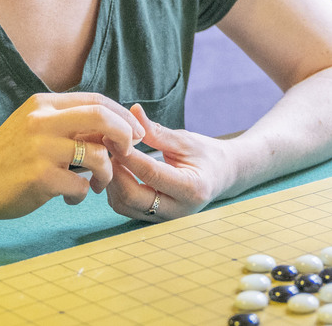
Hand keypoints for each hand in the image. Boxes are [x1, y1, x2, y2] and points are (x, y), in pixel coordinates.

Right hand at [0, 93, 143, 220]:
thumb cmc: (7, 158)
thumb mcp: (34, 128)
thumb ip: (68, 125)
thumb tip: (114, 130)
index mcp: (43, 105)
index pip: (96, 100)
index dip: (123, 116)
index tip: (135, 133)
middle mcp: (42, 121)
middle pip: (102, 118)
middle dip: (125, 136)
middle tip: (128, 153)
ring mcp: (40, 150)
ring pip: (97, 156)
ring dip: (105, 174)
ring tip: (95, 185)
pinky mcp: (39, 178)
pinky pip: (80, 187)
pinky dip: (82, 196)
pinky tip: (71, 199)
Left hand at [106, 103, 236, 222]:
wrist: (222, 176)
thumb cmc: (206, 155)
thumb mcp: (185, 140)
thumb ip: (156, 131)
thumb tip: (133, 111)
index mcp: (191, 188)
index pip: (150, 172)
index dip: (127, 154)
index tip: (110, 137)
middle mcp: (178, 210)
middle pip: (132, 197)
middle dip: (115, 171)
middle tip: (109, 148)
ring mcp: (165, 219)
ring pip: (124, 206)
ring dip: (113, 182)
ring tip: (113, 157)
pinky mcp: (155, 219)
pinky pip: (127, 208)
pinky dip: (117, 189)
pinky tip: (119, 170)